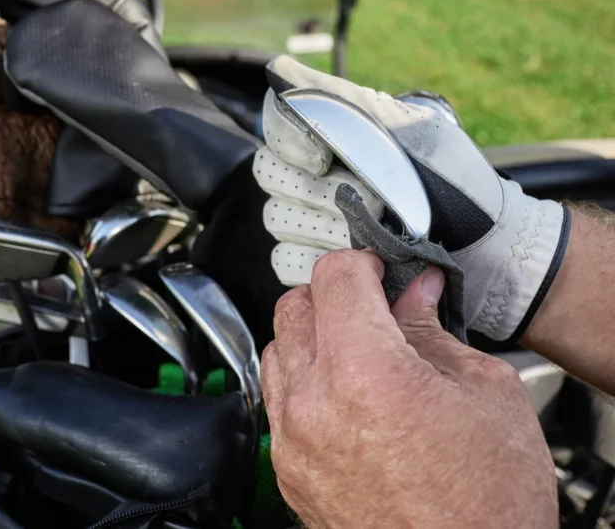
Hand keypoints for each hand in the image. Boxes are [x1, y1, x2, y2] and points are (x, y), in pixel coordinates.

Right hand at [253, 55, 568, 340]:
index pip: (276, 124)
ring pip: (278, 218)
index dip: (293, 143)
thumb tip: (281, 70)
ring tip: (374, 237)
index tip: (325, 159)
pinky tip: (356, 262)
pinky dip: (318, 262)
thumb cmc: (455, 185)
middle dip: (317, 192)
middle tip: (369, 202)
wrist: (487, 251)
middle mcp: (315, 174)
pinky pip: (285, 260)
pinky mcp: (314, 266)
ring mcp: (311, 220)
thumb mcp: (409, 129)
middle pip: (272, 175)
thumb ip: (344, 99)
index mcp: (335, 135)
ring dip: (325, 229)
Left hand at [262, 249, 556, 528]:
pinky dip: (301, 382)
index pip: (334, 277)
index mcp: (366, 373)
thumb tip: (414, 291)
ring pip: (277, 350)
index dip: (362, 263)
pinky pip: (277, 401)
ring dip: (311, 338)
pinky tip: (343, 394)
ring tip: (360, 353)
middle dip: (333, 295)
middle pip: (294, 307)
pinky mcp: (287, 471)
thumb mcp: (486, 395)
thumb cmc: (489, 507)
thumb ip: (434, 331)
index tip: (379, 271)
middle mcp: (314, 404)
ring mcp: (293, 441)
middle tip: (372, 307)